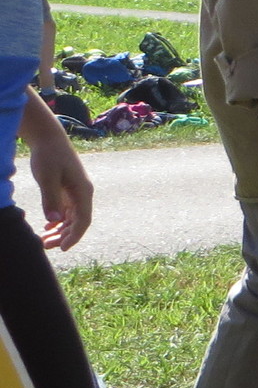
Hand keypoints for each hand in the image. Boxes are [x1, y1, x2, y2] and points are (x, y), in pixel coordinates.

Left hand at [21, 97, 91, 249]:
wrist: (49, 138)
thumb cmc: (48, 156)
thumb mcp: (47, 178)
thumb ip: (51, 199)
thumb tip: (55, 222)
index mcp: (83, 191)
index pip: (83, 220)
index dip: (74, 236)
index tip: (63, 249)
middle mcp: (83, 193)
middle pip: (78, 222)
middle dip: (64, 237)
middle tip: (46, 247)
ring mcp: (76, 192)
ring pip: (72, 218)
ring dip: (60, 231)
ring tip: (44, 241)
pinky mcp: (68, 189)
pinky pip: (67, 211)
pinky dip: (59, 221)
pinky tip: (47, 228)